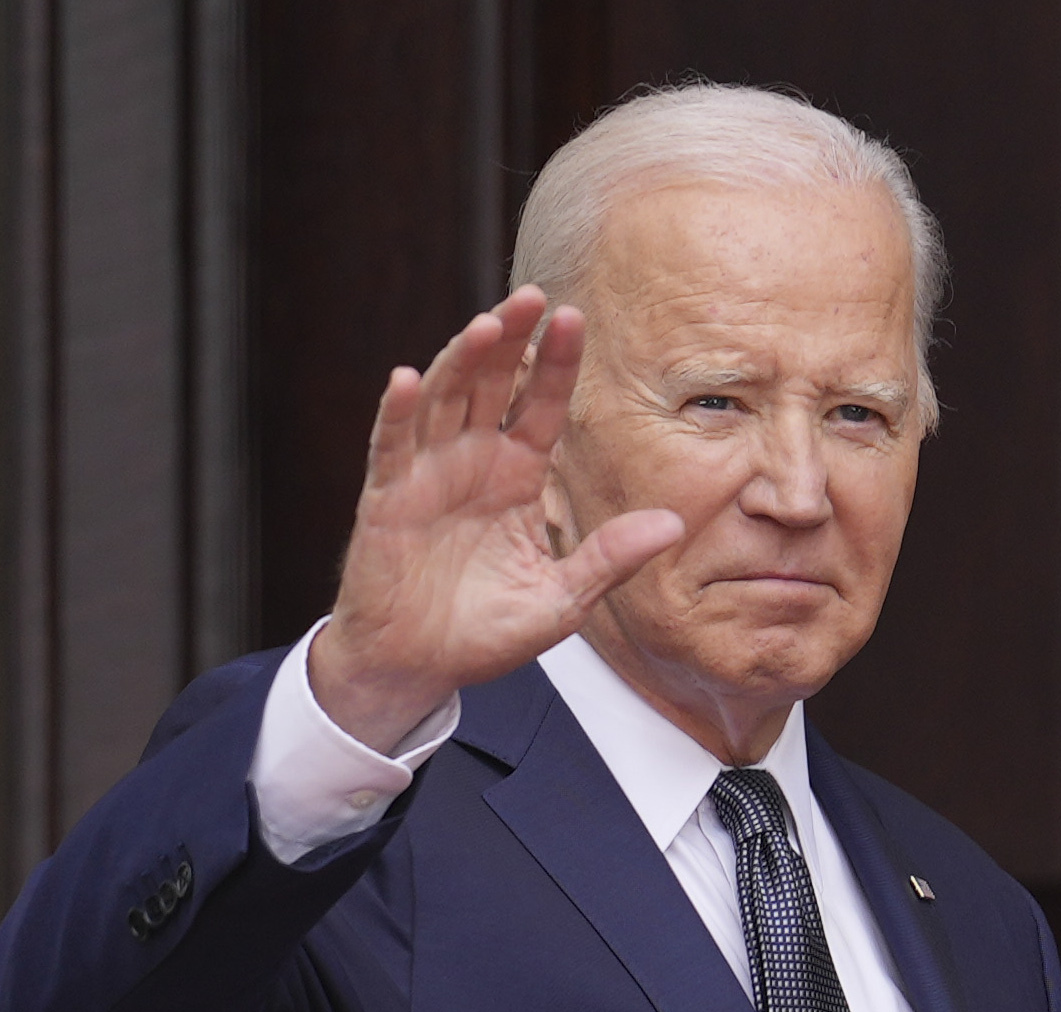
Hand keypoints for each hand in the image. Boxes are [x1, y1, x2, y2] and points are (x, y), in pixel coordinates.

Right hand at [307, 288, 685, 752]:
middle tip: (533, 296)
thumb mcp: (564, 598)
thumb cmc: (487, 631)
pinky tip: (407, 379)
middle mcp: (472, 463)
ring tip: (487, 325)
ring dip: (461, 361)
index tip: (574, 318)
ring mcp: (426, 475)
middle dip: (511, 340)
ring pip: (443, 401)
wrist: (420, 667)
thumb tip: (675, 525)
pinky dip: (397, 413)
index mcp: (517, 477)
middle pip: (491, 385)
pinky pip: (390, 447)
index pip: (540, 406)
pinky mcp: (386, 499)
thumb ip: (611, 558)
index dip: (555, 364)